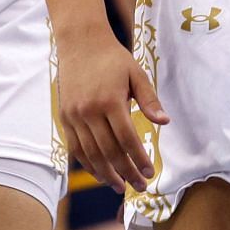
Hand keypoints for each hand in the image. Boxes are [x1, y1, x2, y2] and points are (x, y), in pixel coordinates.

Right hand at [54, 14, 168, 193]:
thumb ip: (150, 100)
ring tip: (120, 186)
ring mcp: (74, 116)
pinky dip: (87, 164)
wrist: (80, 43)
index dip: (138, 159)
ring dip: (106, 174)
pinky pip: (75, 148)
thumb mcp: (136, 74)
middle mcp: (89, 111)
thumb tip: (165, 122)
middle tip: (140, 186)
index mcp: (110, 100)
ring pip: (90, 154)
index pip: (127, 139)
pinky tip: (100, 173)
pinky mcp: (65, 117)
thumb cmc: (112, 58)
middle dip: (126, 172)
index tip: (149, 173)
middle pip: (109, 151)